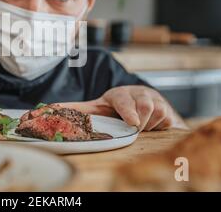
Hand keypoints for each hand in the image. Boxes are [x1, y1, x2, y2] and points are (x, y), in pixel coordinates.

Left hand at [58, 86, 187, 130]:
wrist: (139, 103)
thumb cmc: (114, 108)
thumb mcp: (96, 107)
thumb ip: (76, 109)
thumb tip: (51, 108)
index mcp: (119, 93)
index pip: (124, 99)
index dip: (129, 110)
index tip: (132, 122)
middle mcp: (138, 93)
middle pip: (147, 106)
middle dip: (142, 121)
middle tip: (134, 128)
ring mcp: (155, 99)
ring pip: (159, 113)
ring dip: (150, 125)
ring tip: (140, 126)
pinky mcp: (168, 109)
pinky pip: (169, 120)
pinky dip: (160, 127)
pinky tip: (152, 126)